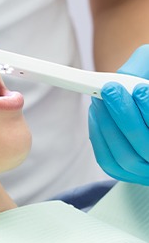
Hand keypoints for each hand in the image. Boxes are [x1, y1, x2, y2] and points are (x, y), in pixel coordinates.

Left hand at [89, 45, 148, 184]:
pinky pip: (109, 162)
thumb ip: (144, 67)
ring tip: (100, 99)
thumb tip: (129, 76)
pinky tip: (97, 114)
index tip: (139, 90)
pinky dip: (99, 137)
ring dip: (108, 125)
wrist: (142, 105)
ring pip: (127, 158)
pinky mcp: (130, 174)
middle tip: (111, 89)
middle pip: (146, 146)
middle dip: (125, 115)